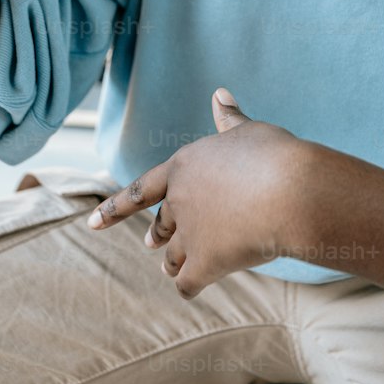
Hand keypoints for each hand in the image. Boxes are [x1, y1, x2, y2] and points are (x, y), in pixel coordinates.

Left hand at [87, 89, 307, 298]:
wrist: (291, 191)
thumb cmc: (274, 155)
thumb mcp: (248, 131)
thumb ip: (229, 119)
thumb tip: (220, 93)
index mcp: (184, 166)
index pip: (142, 189)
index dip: (116, 207)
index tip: (92, 223)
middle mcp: (179, 200)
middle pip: (163, 224)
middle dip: (158, 235)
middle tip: (151, 243)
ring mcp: (190, 233)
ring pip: (173, 257)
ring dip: (173, 263)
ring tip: (171, 269)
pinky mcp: (205, 263)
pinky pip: (188, 283)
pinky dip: (188, 287)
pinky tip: (191, 290)